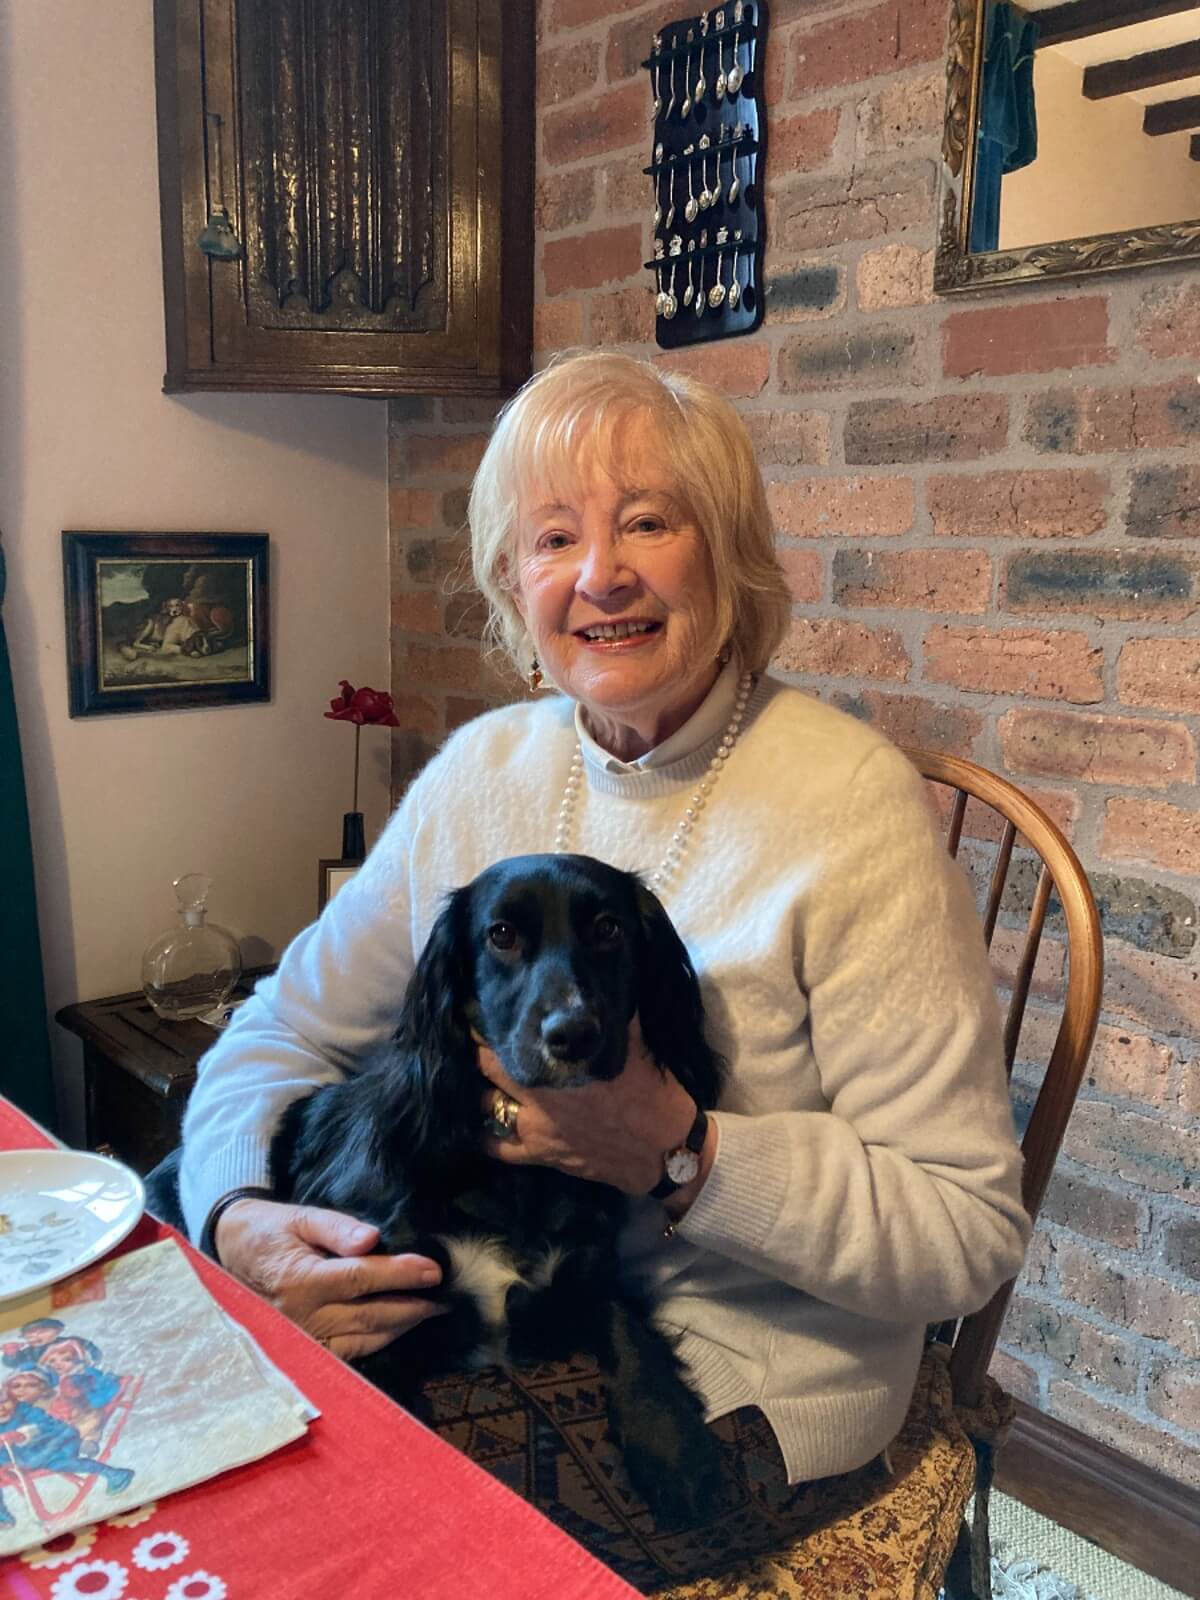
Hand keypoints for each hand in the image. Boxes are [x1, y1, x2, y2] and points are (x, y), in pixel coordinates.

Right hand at [213, 1198, 445, 1359]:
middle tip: (447, 1295)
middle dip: (413, 1305)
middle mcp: (300, 1317)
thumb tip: (372, 1239)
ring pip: (364, 1338)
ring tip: (433, 1308)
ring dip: (402, 1325)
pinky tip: (401, 1325)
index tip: (434, 1269)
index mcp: (299, 1280)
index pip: (360, 1278)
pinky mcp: (305, 1351)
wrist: (232, 1253)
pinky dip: (379, 1340)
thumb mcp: (300, 1216)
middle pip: (369, 1314)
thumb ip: (337, 1227)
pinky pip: (350, 1351)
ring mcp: (302, 1339)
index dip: (401, 1274)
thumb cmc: (270, 1231)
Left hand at [478, 1018, 703, 1197]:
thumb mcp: (635, 1044)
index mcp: (559, 1065)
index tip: (478, 1014)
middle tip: (472, 1042)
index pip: (507, 1040)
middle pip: (488, 1070)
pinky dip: (485, 1136)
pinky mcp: (542, 1156)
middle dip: (478, 1055)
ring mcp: (536, 1130)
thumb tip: (598, 985)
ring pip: (487, 1108)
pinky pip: (499, 1149)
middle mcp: (539, 1096)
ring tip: (475, 1079)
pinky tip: (479, 1125)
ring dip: (480, 1092)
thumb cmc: (651, 1093)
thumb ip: (610, 1018)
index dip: (487, 1028)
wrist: (664, 1149)